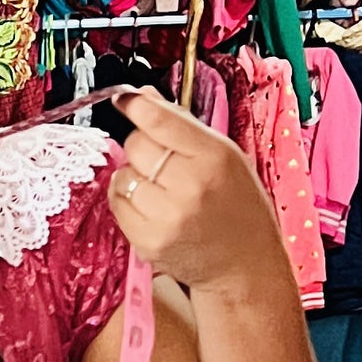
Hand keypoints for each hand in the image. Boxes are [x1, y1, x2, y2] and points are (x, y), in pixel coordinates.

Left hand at [105, 89, 291, 298]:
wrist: (244, 265)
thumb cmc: (237, 207)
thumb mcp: (225, 156)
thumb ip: (182, 124)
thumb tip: (142, 96)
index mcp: (214, 157)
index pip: (159, 119)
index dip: (135, 105)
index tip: (124, 99)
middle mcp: (190, 186)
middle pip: (135, 144)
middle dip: (143, 147)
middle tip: (164, 163)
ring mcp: (167, 217)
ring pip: (122, 174)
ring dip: (134, 177)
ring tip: (163, 190)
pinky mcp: (148, 241)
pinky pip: (117, 204)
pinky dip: (127, 201)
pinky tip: (152, 208)